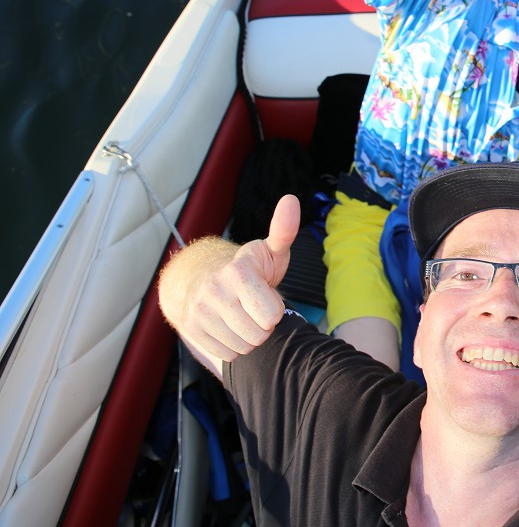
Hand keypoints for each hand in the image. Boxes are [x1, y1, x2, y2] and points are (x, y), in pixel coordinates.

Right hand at [163, 195, 298, 362]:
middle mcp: (214, 291)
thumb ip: (284, 230)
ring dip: (250, 337)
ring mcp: (199, 311)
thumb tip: (291, 199)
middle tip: (256, 307)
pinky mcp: (190, 329)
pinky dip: (234, 345)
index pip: (271, 315)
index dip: (275, 308)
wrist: (203, 276)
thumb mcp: (270, 250)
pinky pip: (228, 354)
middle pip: (259, 335)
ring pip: (244, 347)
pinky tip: (230, 326)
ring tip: (243, 315)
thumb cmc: (250, 267)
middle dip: (264, 325)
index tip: (267, 294)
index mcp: (238, 272)